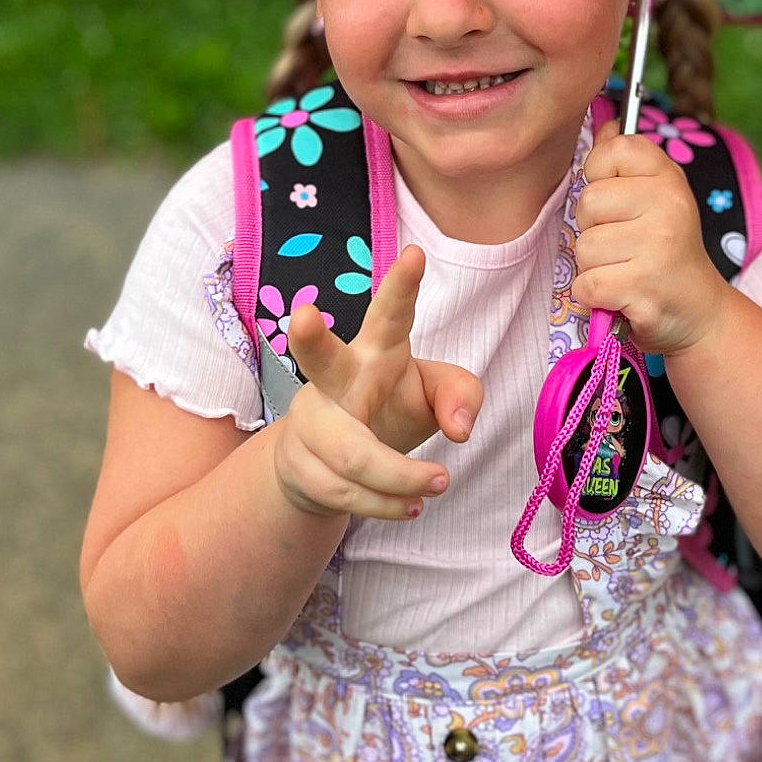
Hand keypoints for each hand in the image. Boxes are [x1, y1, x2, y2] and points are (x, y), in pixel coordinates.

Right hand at [272, 246, 481, 522]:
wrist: (330, 463)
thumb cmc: (390, 407)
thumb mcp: (434, 393)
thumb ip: (461, 395)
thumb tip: (459, 430)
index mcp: (375, 349)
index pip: (389, 314)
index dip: (401, 286)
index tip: (416, 255)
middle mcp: (335, 378)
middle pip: (320, 360)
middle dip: (310, 338)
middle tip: (305, 315)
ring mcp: (311, 420)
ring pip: (352, 454)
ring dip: (401, 478)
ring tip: (439, 484)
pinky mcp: (300, 462)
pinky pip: (345, 492)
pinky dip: (386, 505)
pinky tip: (411, 506)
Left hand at [573, 123, 728, 358]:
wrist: (698, 312)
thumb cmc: (666, 251)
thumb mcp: (655, 197)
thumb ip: (625, 162)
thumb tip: (603, 125)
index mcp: (668, 177)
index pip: (610, 151)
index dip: (599, 176)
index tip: (618, 201)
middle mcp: (668, 204)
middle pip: (587, 202)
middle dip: (593, 230)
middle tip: (623, 245)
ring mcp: (657, 246)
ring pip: (583, 248)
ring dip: (594, 267)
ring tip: (625, 271)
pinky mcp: (643, 286)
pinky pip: (586, 284)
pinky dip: (594, 296)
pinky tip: (621, 295)